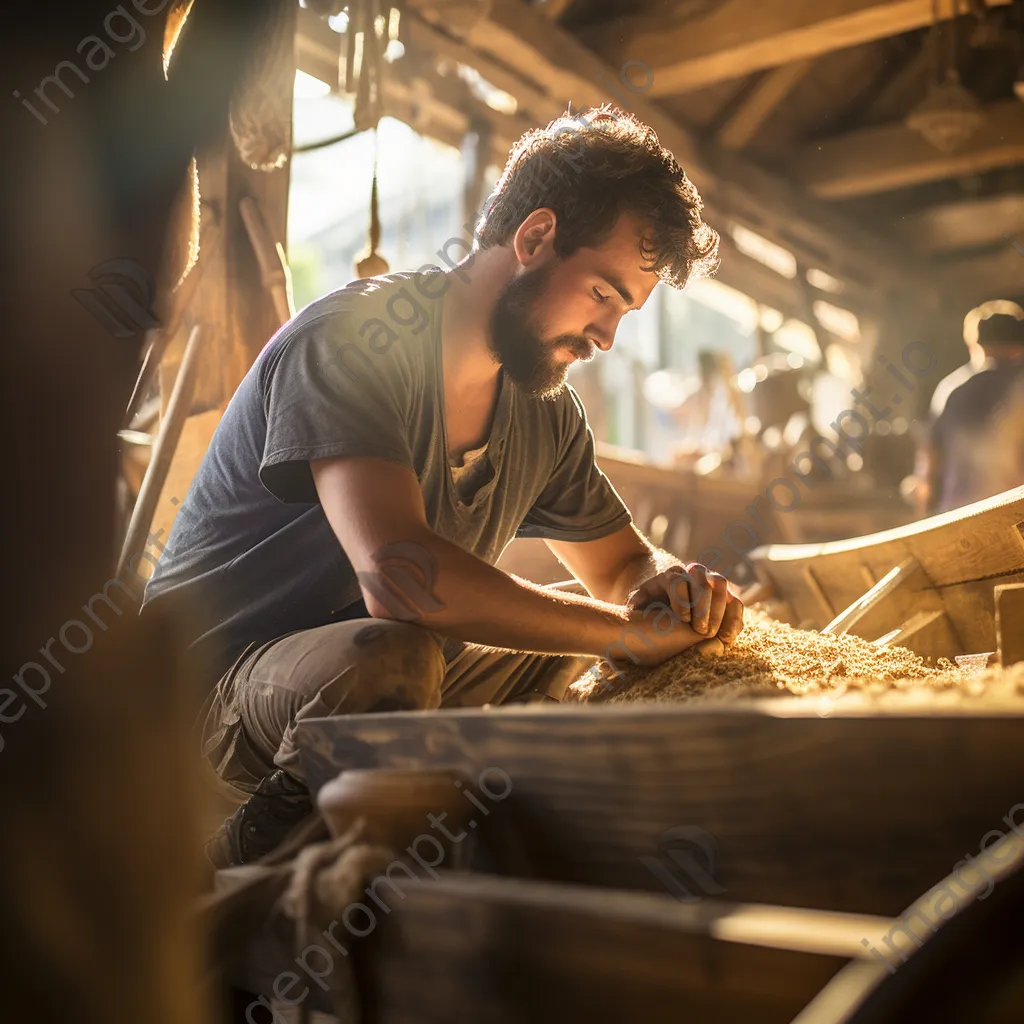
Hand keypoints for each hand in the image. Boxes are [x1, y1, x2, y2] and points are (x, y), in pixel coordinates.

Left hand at [626, 562, 744, 642]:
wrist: (667, 592)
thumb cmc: (651, 601)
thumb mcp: (639, 601)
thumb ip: (637, 604)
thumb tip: (635, 609)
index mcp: (670, 574)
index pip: (678, 581)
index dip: (682, 600)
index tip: (683, 620)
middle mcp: (693, 572)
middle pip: (703, 580)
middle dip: (704, 607)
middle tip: (701, 631)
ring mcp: (711, 580)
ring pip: (721, 584)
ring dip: (721, 610)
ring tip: (715, 635)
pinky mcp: (724, 595)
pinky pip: (735, 601)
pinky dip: (734, 618)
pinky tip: (727, 638)